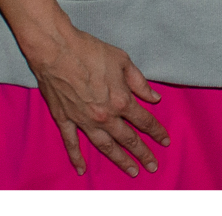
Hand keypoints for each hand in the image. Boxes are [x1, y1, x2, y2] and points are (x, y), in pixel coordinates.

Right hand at [27, 27, 169, 177]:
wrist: (56, 49)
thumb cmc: (90, 50)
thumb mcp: (122, 61)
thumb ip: (139, 82)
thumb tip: (154, 98)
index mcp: (121, 100)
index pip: (144, 121)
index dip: (157, 131)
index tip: (165, 140)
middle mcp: (104, 116)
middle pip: (128, 139)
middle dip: (142, 153)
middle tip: (153, 166)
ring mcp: (84, 120)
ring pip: (105, 146)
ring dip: (120, 160)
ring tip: (132, 171)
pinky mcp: (64, 119)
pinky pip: (72, 143)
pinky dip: (77, 157)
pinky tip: (82, 169)